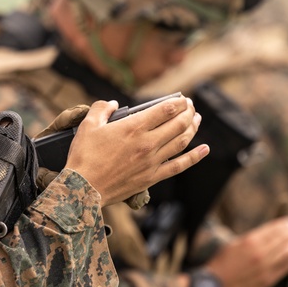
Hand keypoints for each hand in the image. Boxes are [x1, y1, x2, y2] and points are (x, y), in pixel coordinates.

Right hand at [65, 97, 208, 204]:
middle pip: (178, 123)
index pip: (166, 109)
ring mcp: (153, 161)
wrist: (83, 188)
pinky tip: (204, 149)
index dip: (178, 101)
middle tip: (190, 107)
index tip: (182, 98)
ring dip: (193, 128)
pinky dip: (195, 157)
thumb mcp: (88, 125)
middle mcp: (148, 143)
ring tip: (197, 119)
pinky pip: (180, 165)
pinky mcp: (152, 177)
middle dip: (188, 112)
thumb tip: (113, 104)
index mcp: (134, 127)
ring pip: (182, 141)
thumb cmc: (84, 156)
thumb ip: (102, 108)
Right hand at [204, 216, 287, 286]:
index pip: (274, 229)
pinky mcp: (267, 281)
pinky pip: (286, 268)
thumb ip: (252, 238)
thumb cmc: (221, 264)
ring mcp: (265, 268)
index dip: (286, 224)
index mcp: (249, 242)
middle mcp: (260, 254)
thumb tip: (270, 233)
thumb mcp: (234, 244)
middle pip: (284, 239)